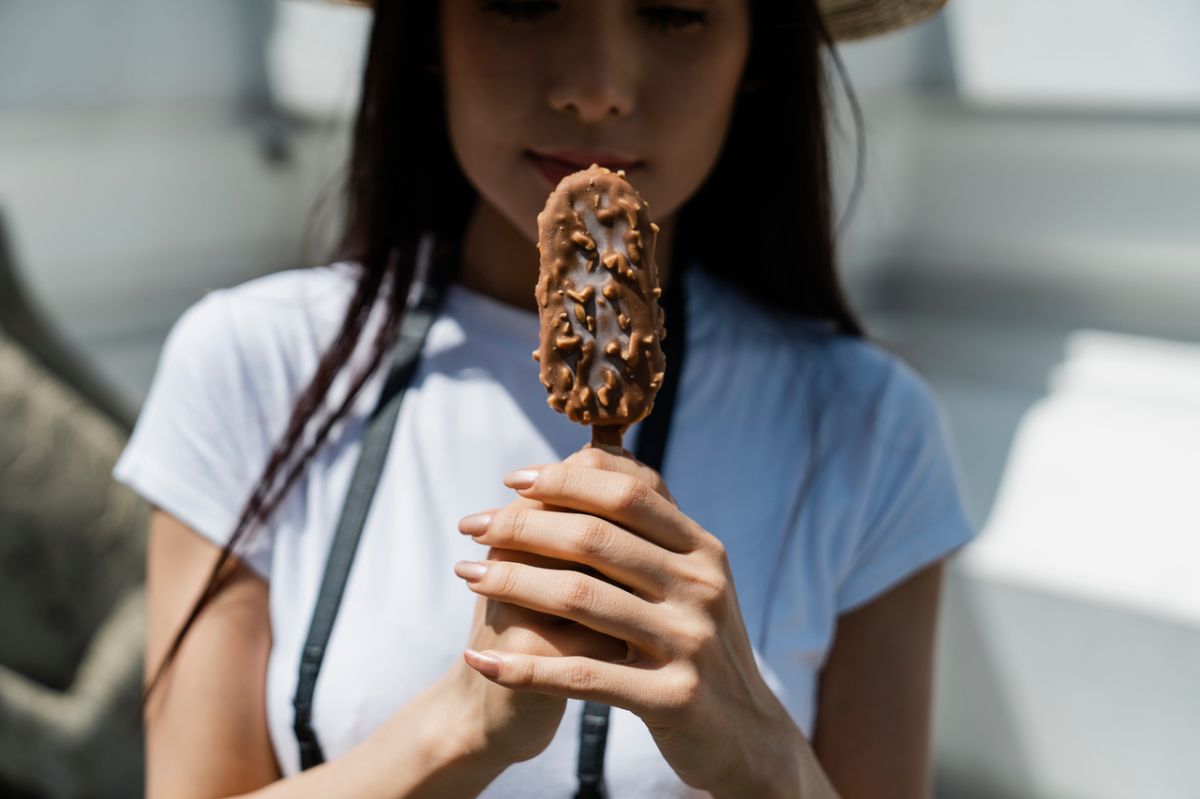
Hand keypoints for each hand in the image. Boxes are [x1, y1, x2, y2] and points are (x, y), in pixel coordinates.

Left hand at [454, 447, 802, 795]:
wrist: (744, 736)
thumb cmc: (695, 645)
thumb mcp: (688, 578)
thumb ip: (646, 527)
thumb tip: (591, 451)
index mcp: (703, 550)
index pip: (627, 494)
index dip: (563, 480)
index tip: (509, 480)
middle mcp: (702, 588)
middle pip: (596, 538)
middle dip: (522, 524)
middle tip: (471, 525)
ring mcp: (691, 643)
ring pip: (581, 598)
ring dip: (511, 583)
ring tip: (467, 576)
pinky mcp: (674, 699)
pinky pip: (581, 676)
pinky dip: (524, 667)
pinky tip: (481, 659)